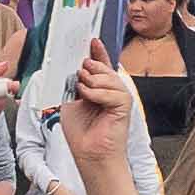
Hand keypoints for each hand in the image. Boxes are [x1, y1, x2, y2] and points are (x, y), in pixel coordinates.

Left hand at [59, 46, 134, 173]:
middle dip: (91, 66)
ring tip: (81, 87)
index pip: (101, 65)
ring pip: (109, 77)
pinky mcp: (124, 107)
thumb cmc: (81, 132)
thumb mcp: (70, 102)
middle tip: (80, 72)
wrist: (88, 154)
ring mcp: (119, 98)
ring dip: (92, 80)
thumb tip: (76, 68)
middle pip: (105, 68)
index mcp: (99, 89)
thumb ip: (74, 85)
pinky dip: (97, 93)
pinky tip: (87, 96)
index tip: (92, 40)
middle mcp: (112, 91)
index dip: (98, 52)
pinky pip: (113, 92)